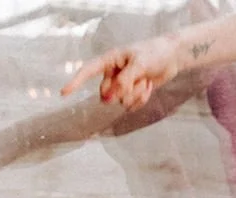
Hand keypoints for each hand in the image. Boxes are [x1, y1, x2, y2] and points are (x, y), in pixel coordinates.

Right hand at [61, 34, 184, 109]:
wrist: (172, 57)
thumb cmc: (154, 53)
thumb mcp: (139, 64)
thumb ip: (124, 81)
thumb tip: (109, 98)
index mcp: (110, 60)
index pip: (88, 71)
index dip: (76, 82)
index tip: (63, 94)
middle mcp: (112, 74)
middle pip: (106, 94)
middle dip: (122, 92)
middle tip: (138, 82)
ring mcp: (121, 85)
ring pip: (119, 102)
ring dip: (135, 94)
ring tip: (146, 81)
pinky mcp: (131, 94)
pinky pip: (129, 106)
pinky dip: (141, 100)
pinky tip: (148, 87)